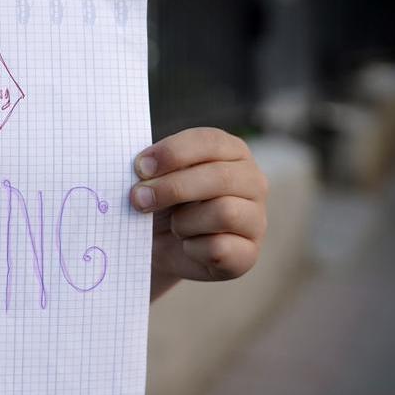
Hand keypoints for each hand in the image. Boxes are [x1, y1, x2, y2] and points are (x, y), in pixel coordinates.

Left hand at [130, 128, 267, 299]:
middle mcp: (253, 181)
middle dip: (172, 188)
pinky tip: (187, 246)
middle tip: (138, 199)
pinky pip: (219, 248)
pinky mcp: (248, 253)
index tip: (140, 167)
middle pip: (219, 177)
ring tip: (174, 226)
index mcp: (232, 152)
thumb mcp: (156, 179)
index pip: (210, 141)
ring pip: (224, 213)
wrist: (160, 247)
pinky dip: (192, 248)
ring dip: (184, 221)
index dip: (173, 153)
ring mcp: (256, 218)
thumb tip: (142, 167)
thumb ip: (154, 168)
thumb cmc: (161, 203)